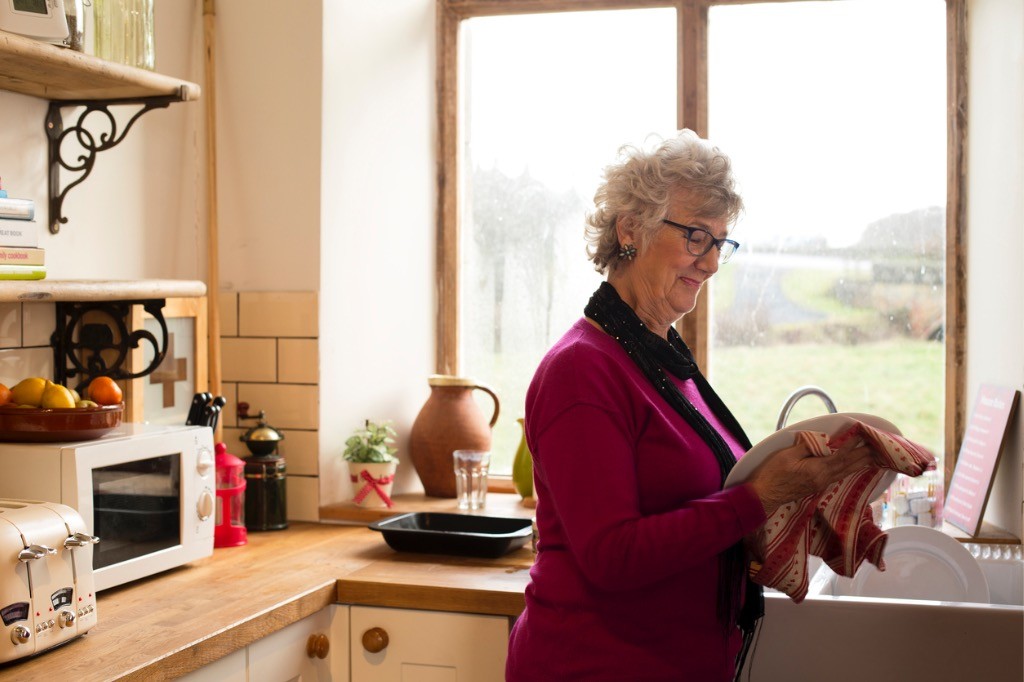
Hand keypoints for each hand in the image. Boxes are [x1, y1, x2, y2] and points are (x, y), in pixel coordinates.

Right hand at [746, 434, 878, 516]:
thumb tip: (821, 440)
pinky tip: (852, 468)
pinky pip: (838, 476)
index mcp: (817, 470)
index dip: (852, 445)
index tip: (862, 435)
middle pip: (847, 466)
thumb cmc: (773, 474)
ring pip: (844, 472)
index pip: (840, 456)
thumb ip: (806, 447)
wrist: (765, 495)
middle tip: (877, 448)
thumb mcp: (787, 455)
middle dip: (862, 456)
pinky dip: (848, 470)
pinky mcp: (816, 486)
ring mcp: (820, 484)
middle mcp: (823, 478)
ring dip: (859, 464)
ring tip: (872, 458)